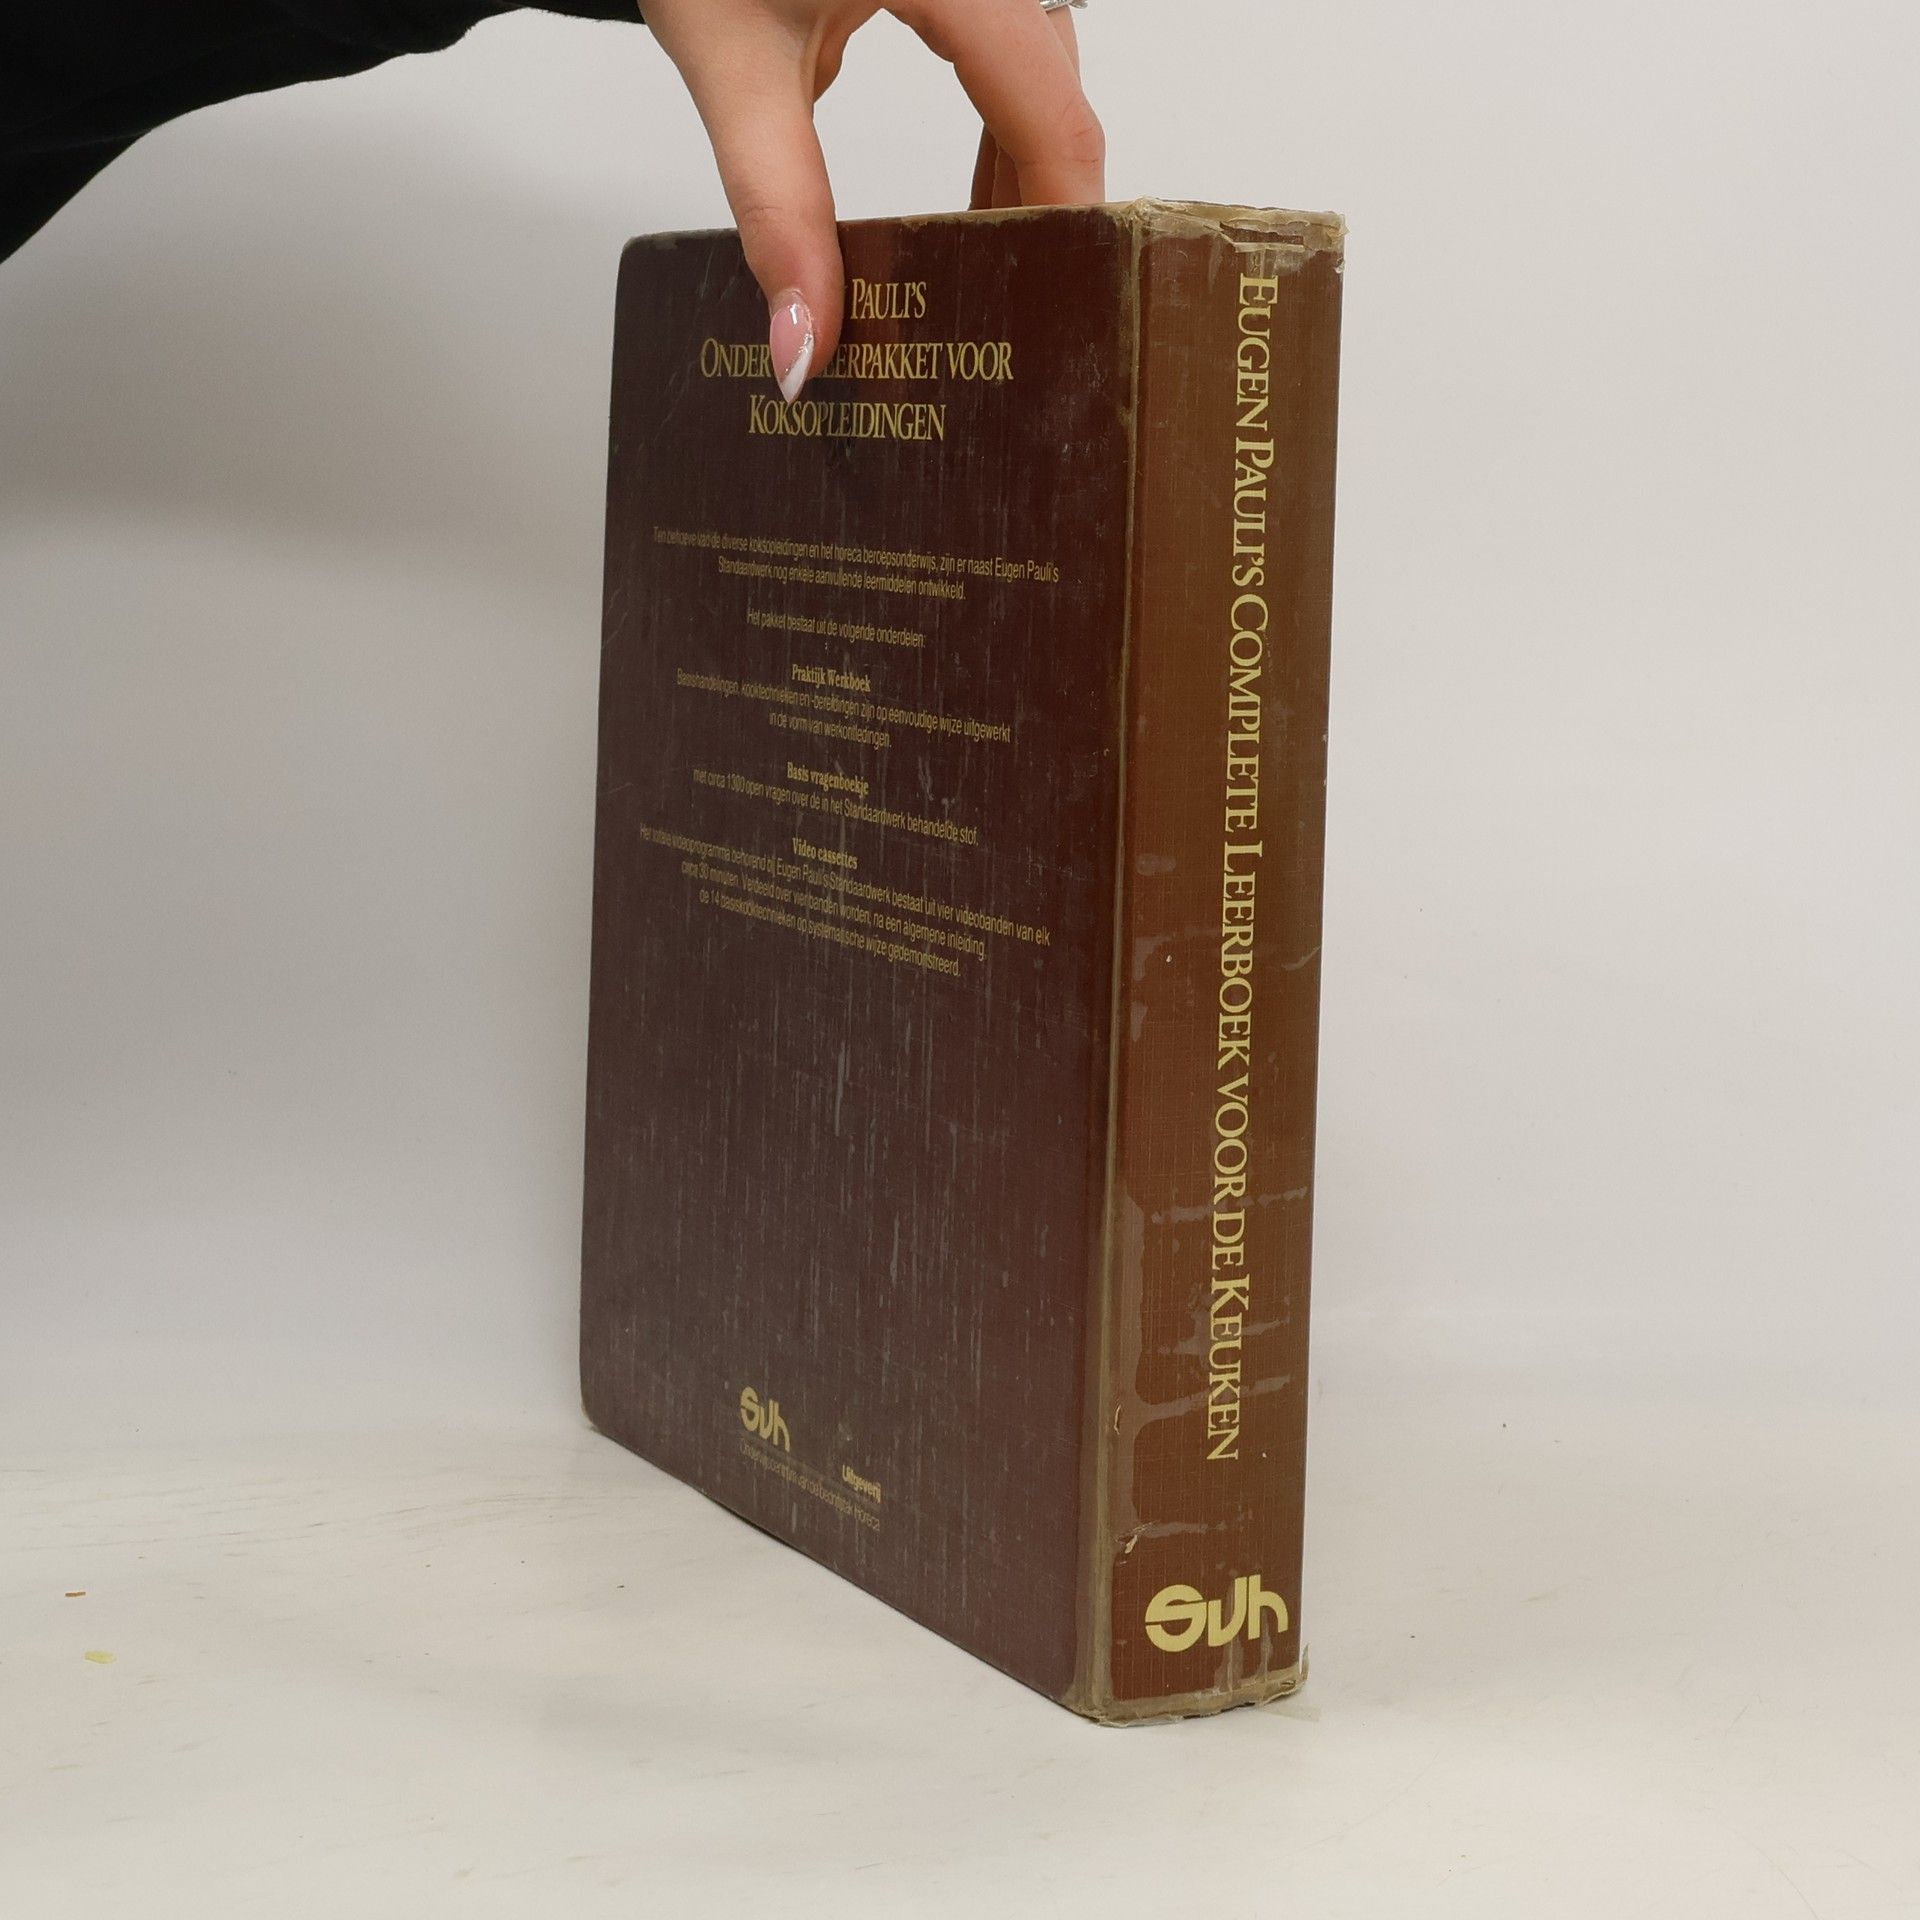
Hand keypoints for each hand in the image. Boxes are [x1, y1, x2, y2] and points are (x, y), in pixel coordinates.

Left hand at [643, 0, 1103, 399]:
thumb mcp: (730, 65)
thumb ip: (775, 210)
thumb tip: (803, 345)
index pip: (1052, 112)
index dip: (1066, 221)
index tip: (1056, 312)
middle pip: (1059, 94)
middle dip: (1042, 209)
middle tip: (1015, 312)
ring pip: (1043, 69)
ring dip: (1023, 171)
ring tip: (989, 266)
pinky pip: (1011, 48)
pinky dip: (1000, 124)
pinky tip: (974, 195)